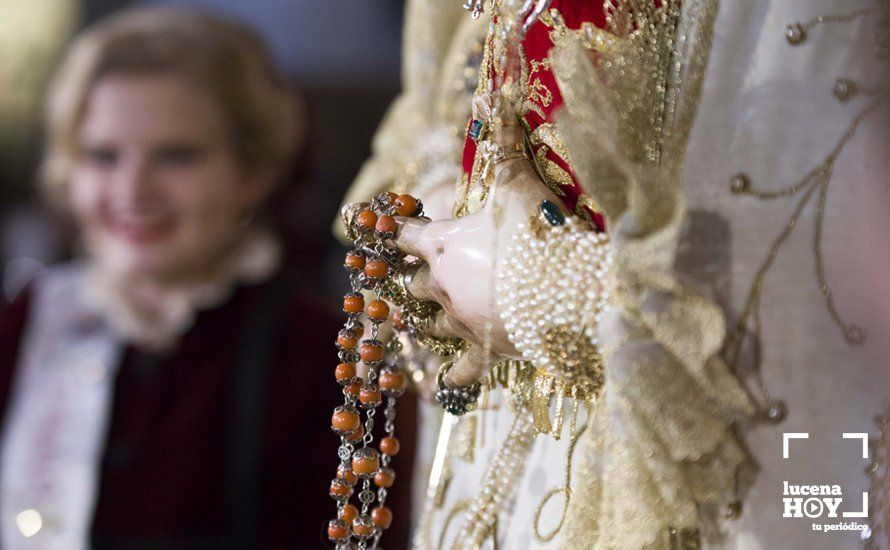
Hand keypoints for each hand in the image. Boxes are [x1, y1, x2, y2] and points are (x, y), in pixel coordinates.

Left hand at [387, 122, 566, 386]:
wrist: (567, 290)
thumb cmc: (537, 233)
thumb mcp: (520, 184)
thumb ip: (506, 147)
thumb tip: (498, 97)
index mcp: (443, 246)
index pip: (404, 235)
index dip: (391, 230)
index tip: (376, 227)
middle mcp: (442, 286)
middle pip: (414, 285)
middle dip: (419, 280)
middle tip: (426, 276)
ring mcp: (461, 323)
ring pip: (432, 324)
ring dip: (433, 320)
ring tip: (436, 320)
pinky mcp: (484, 353)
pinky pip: (459, 372)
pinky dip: (449, 378)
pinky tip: (438, 386)